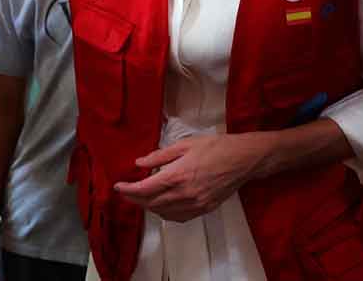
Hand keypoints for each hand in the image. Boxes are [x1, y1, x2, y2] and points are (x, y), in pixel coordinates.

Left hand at [114, 133, 271, 222]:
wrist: (244, 159)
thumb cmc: (215, 147)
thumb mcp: (184, 144)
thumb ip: (160, 156)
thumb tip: (139, 162)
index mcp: (178, 175)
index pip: (145, 189)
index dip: (128, 189)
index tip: (118, 186)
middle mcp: (185, 194)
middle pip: (151, 203)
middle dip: (135, 199)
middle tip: (126, 191)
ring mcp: (196, 204)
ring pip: (163, 213)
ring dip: (148, 206)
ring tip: (141, 196)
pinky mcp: (204, 209)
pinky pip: (179, 217)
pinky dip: (165, 213)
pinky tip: (161, 205)